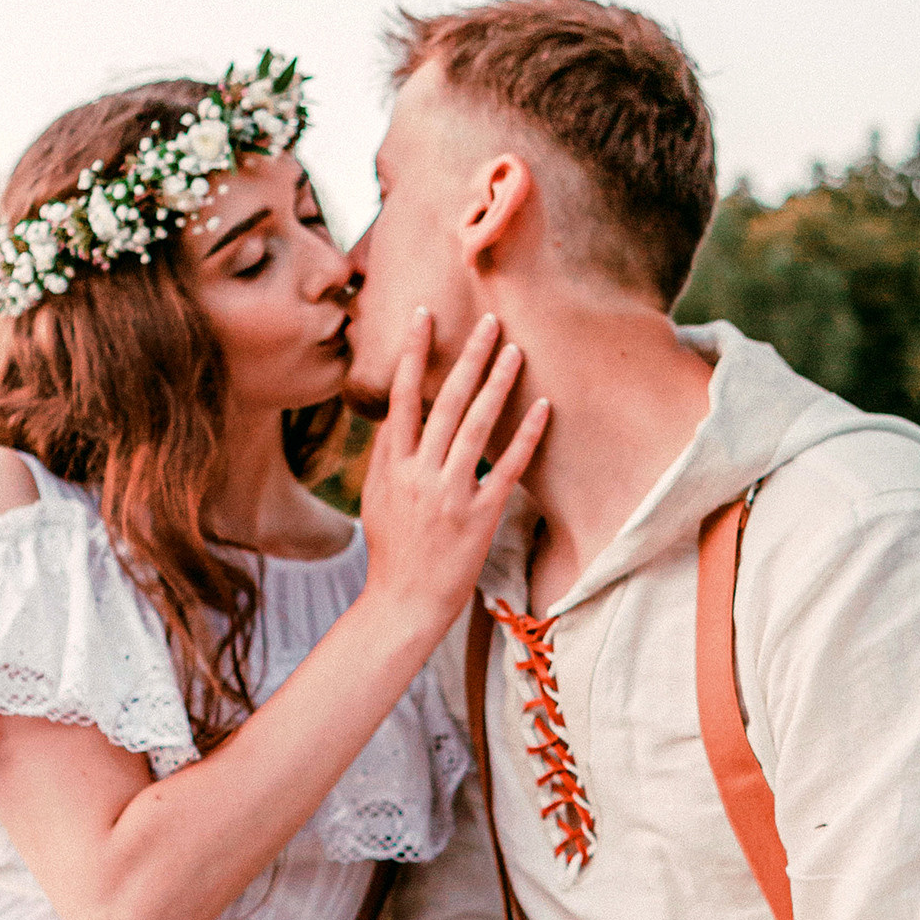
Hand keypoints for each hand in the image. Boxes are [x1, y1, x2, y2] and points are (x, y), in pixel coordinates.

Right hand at [357, 313, 548, 633]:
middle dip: (468, 356)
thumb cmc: (392, 552)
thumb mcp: (376, 500)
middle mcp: (420, 474)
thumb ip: (386, 456)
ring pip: (476, 426)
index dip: (411, 353)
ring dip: (497, 384)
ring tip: (515, 350)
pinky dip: (526, 436)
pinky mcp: (480, 516)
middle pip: (446, 402)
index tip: (423, 315)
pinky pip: (507, 468)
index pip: (402, 397)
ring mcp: (451, 495)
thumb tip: (395, 414)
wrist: (404, 603)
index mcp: (391, 466)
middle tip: (490, 320)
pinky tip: (543, 408)